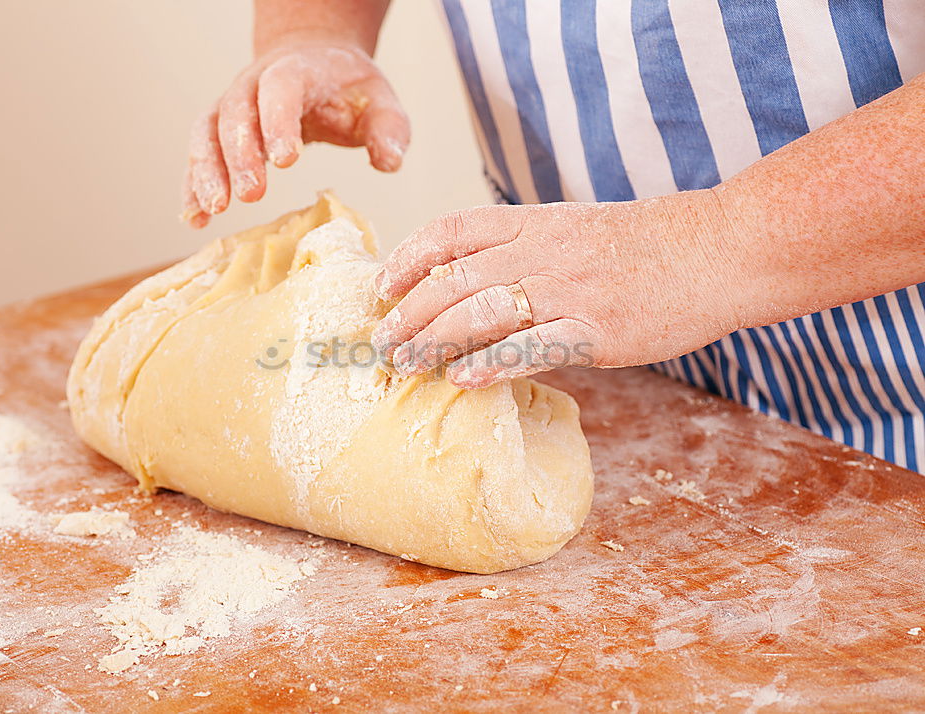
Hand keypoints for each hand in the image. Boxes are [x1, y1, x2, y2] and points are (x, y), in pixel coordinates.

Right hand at [182, 40, 409, 227]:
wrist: (314, 63)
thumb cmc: (349, 90)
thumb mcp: (381, 103)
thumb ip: (390, 131)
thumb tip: (389, 162)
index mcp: (295, 71)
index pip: (280, 88)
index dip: (279, 121)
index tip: (286, 161)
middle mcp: (253, 84)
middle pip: (236, 113)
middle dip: (240, 155)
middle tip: (251, 195)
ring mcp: (231, 106)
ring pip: (207, 132)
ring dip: (207, 171)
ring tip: (214, 209)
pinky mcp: (219, 131)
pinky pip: (198, 154)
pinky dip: (192, 185)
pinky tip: (194, 218)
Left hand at [369, 190, 746, 387]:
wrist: (720, 248)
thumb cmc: (649, 244)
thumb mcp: (578, 228)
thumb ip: (528, 249)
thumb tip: (478, 285)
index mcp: (535, 221)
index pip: (451, 230)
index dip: (407, 259)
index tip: (381, 288)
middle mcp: (542, 250)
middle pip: (453, 279)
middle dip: (408, 313)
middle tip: (380, 343)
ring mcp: (569, 290)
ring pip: (480, 313)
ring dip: (433, 342)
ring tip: (405, 365)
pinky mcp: (597, 330)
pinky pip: (533, 348)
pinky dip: (492, 365)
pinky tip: (461, 381)